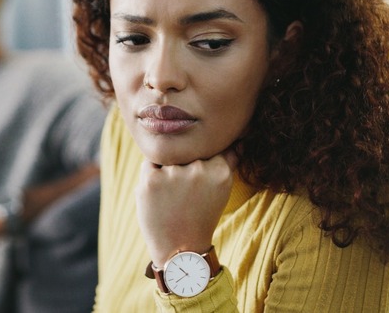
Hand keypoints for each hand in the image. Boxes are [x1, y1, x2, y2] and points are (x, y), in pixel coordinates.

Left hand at [135, 148, 236, 266]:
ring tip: (173, 198)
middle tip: (185, 195)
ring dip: (166, 171)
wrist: (180, 249)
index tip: (198, 181)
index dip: (199, 162)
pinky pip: (149, 164)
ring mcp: (174, 173)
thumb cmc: (201, 216)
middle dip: (183, 166)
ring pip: (167, 156)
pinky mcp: (151, 179)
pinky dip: (151, 176)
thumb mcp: (222, 189)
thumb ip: (228, 161)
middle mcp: (199, 169)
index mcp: (220, 171)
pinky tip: (159, 196)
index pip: (207, 147)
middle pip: (187, 150)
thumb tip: (239, 139)